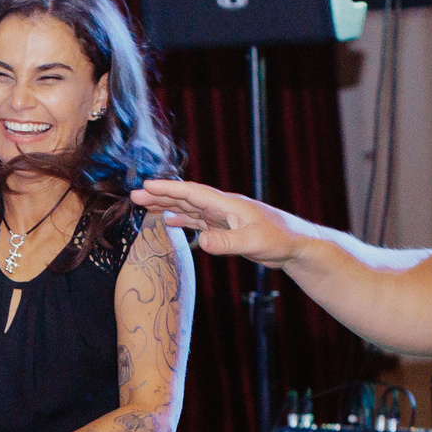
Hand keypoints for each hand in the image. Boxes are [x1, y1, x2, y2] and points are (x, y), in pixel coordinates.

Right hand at [129, 179, 298, 266]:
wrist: (296, 244)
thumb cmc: (280, 240)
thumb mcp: (253, 242)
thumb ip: (227, 242)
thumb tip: (201, 241)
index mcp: (228, 204)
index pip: (192, 193)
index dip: (169, 190)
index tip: (146, 186)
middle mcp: (223, 207)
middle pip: (186, 198)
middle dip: (161, 195)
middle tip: (135, 195)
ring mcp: (223, 216)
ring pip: (190, 208)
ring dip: (167, 206)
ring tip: (144, 204)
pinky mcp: (226, 227)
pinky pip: (198, 220)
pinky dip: (182, 220)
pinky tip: (169, 222)